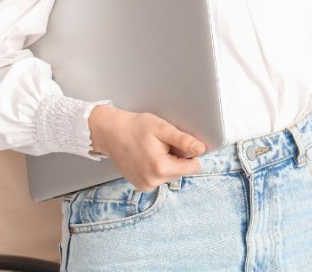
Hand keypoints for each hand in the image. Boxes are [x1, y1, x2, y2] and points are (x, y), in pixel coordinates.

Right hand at [87, 104, 205, 191]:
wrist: (110, 133)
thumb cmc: (135, 127)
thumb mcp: (163, 128)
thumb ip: (183, 140)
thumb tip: (202, 149)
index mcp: (160, 168)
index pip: (193, 167)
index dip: (190, 154)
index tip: (178, 144)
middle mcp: (152, 182)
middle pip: (182, 172)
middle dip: (178, 158)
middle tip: (162, 145)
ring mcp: (145, 186)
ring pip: (171, 175)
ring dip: (168, 163)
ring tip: (153, 149)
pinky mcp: (140, 185)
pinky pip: (160, 178)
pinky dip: (158, 168)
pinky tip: (148, 156)